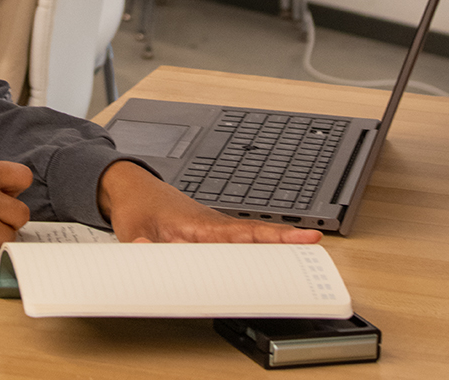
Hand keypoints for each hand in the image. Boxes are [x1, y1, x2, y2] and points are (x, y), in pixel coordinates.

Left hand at [97, 161, 322, 243]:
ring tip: (304, 258)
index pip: (243, 232)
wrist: (131, 188)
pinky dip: (257, 248)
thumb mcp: (134, 231)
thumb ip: (142, 247)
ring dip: (274, 246)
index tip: (300, 237)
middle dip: (285, 242)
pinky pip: (238, 241)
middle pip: (255, 235)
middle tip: (316, 248)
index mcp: (198, 223)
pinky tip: (272, 260)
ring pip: (249, 238)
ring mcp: (212, 228)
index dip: (272, 236)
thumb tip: (148, 255)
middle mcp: (211, 224)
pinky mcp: (209, 234)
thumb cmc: (137, 208)